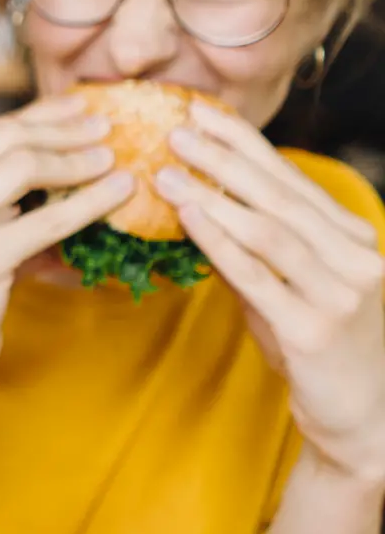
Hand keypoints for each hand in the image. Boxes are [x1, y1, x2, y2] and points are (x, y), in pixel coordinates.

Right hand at [0, 95, 133, 421]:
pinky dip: (89, 202)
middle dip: (64, 129)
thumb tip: (73, 170)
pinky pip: (45, 220)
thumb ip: (4, 205)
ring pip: (23, 166)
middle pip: (8, 139)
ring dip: (78, 159)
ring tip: (115, 159)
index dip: (42, 114)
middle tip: (109, 127)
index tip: (83, 107)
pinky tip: (118, 193)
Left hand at [156, 99, 384, 480]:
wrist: (365, 419)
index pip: (291, 179)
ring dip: (214, 194)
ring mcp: (338, 292)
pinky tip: (188, 218)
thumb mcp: (289, 288)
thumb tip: (200, 209)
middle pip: (279, 195)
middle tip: (177, 129)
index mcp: (351, 237)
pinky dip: (220, 241)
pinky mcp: (313, 327)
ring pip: (268, 230)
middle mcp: (353, 256)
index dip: (246, 143)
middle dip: (225, 157)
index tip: (204, 114)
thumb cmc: (321, 349)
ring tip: (168, 170)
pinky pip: (257, 275)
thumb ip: (253, 251)